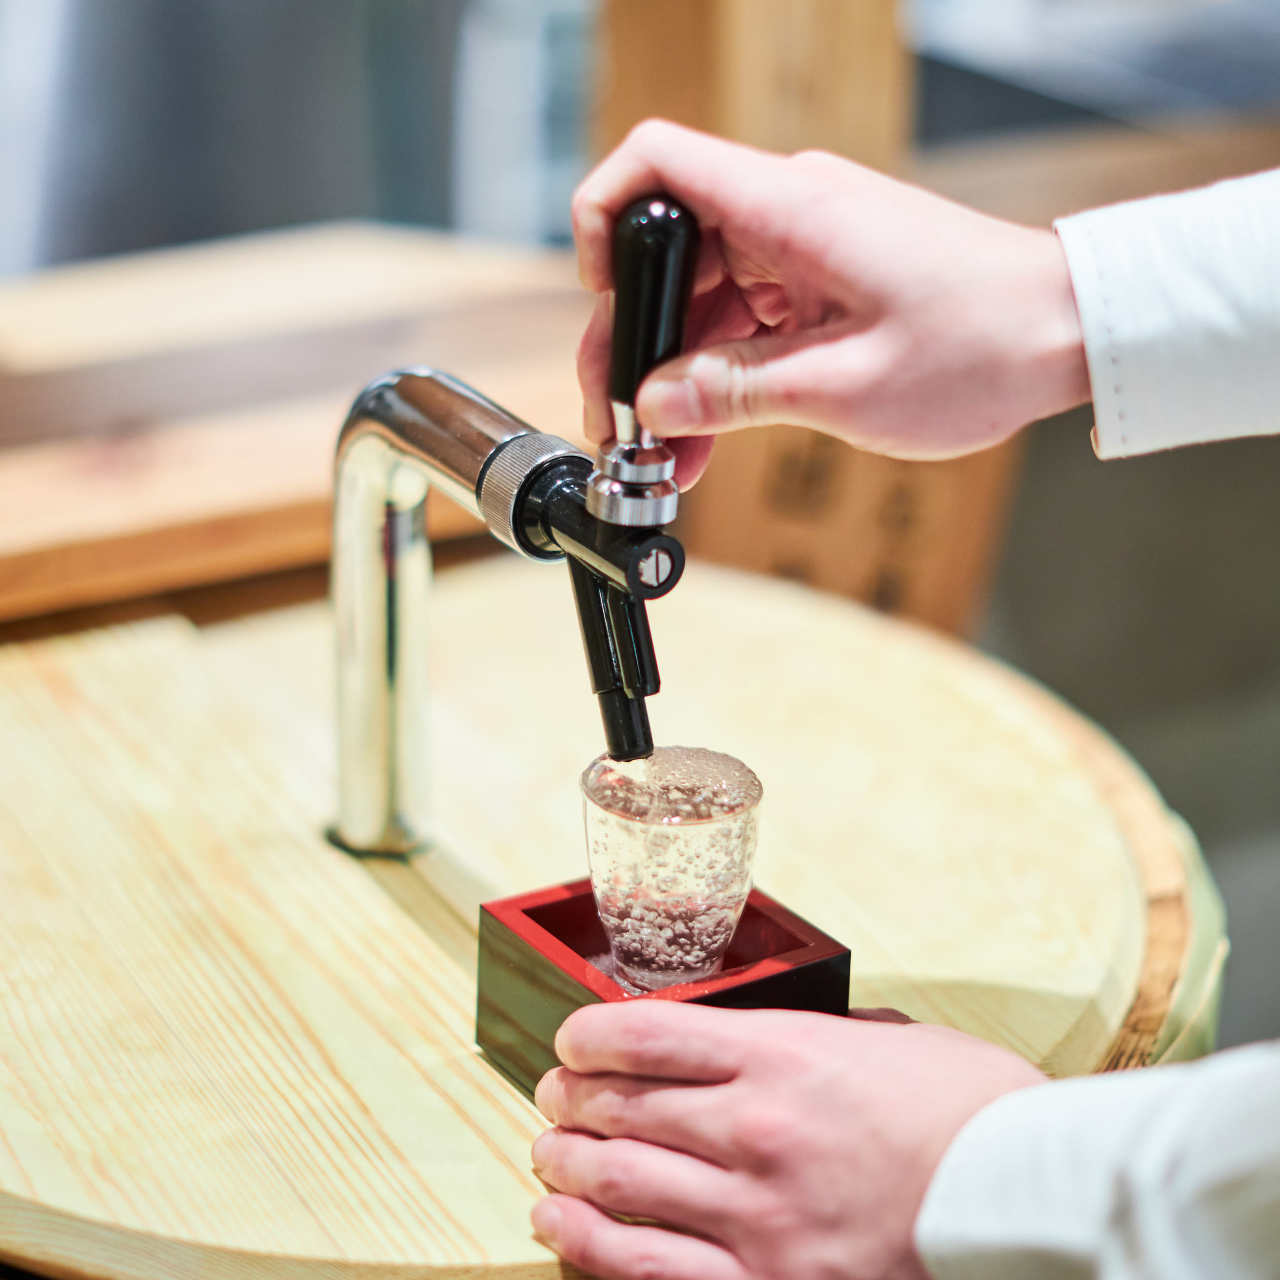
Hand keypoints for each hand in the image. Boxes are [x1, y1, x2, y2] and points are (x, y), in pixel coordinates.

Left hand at [530, 1001, 1044, 1279]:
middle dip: (568, 1099)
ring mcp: (760, 1218)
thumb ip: (812, 1033)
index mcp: (783, 1055)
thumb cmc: (974, 1112)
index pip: (643, 1035)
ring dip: (566, 1167)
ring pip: (618, 1186)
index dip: (586, 1035)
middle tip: (552, 1097)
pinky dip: (590, 1246)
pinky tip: (559, 1226)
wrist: (1037, 1202)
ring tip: (547, 1157)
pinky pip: (651, 1272)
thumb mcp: (888, 1039)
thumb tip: (759, 1037)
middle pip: (619, 1108)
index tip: (572, 1039)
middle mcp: (756, 1131)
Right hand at [573, 119, 1088, 485]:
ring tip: (667, 456)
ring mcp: (804, 246)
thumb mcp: (842, 387)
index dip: (603, 218)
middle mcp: (789, 213)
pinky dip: (723, 376)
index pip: (657, 163)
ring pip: (706, 301)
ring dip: (680, 377)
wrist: (1067, 331)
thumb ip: (735, 394)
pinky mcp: (822, 280)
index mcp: (788, 208)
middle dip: (636, 343)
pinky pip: (748, 322)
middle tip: (621, 424)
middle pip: (670, 256)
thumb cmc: (982, 343)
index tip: (598, 299)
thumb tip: (656, 404)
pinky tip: (706, 438)